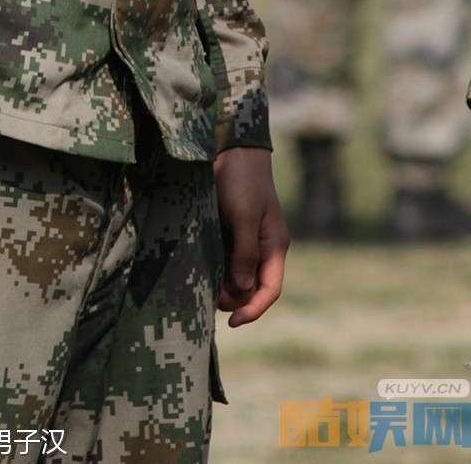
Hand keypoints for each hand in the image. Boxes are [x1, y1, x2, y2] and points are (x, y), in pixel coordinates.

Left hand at [214, 145, 288, 327]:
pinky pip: (222, 259)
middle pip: (250, 287)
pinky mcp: (227, 231)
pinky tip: (197, 267)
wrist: (229, 147)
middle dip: (232, 296)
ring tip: (199, 282)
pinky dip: (212, 267)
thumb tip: (243, 288)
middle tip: (207, 295)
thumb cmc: (241, 179)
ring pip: (234, 275)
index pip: (269, 289)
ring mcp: (244, 240)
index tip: (233, 322)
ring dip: (220, 282)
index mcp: (274, 245)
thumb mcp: (244, 215)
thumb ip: (245, 252)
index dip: (253, 309)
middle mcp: (261, 247)